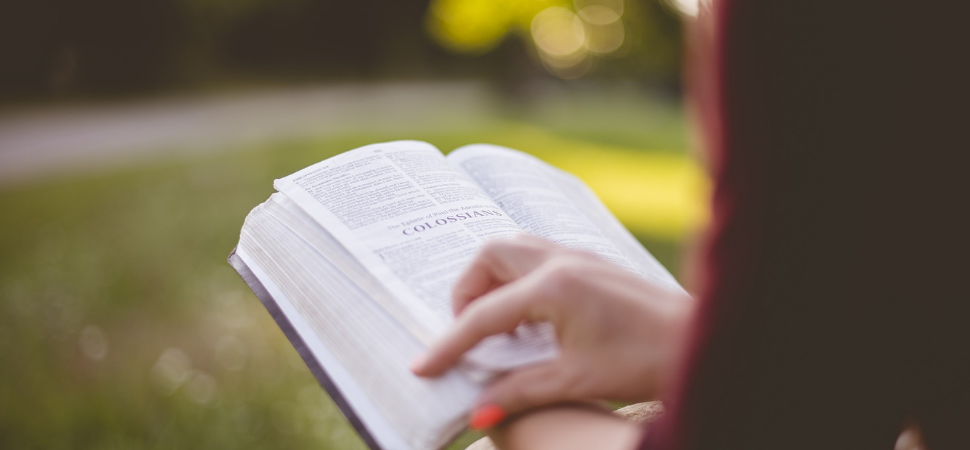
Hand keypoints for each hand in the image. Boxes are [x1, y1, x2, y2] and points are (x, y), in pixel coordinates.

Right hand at [411, 235, 692, 422]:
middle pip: (489, 256)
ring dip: (492, 280)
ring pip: (514, 249)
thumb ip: (519, 392)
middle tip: (468, 334)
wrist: (700, 341)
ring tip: (496, 325)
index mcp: (553, 287)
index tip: (423, 367)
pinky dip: (518, 280)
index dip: (448, 344)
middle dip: (467, 291)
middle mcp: (561, 260)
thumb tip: (478, 413)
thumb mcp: (576, 380)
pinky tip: (530, 319)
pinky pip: (537, 257)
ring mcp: (578, 256)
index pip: (483, 314)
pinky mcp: (591, 263)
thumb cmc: (646, 360)